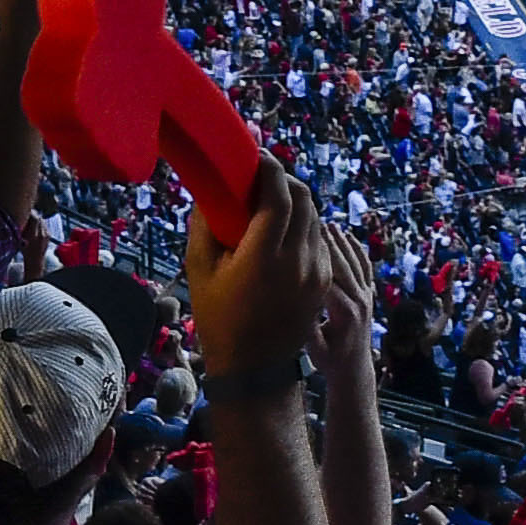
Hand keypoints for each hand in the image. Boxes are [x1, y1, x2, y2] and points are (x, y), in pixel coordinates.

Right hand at [190, 166, 361, 397]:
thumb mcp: (200, 270)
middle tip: (261, 175)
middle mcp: (299, 260)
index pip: (280, 194)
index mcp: (265, 256)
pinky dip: (303, 225)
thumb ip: (205, 224)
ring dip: (295, 201)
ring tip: (270, 201)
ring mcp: (317, 271)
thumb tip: (211, 189)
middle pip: (305, 198)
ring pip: (315, 217)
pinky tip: (282, 230)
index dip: (270, 167)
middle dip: (284, 178)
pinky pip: (319, 239)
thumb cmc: (219, 318)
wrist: (255, 369)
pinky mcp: (325, 281)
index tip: (255, 155)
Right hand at [310, 237, 377, 389]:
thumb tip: (295, 304)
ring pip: (355, 263)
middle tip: (313, 223)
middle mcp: (360, 301)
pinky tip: (348, 235)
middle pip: (343, 266)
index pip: (328, 280)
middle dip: (329, 244)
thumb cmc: (329, 360)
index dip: (314, 260)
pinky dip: (358, 249)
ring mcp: (368, 296)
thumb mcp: (314, 349)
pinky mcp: (370, 293)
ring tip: (328, 224)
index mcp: (344, 313)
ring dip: (343, 242)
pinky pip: (366, 266)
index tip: (299, 242)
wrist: (354, 368)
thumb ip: (307, 327)